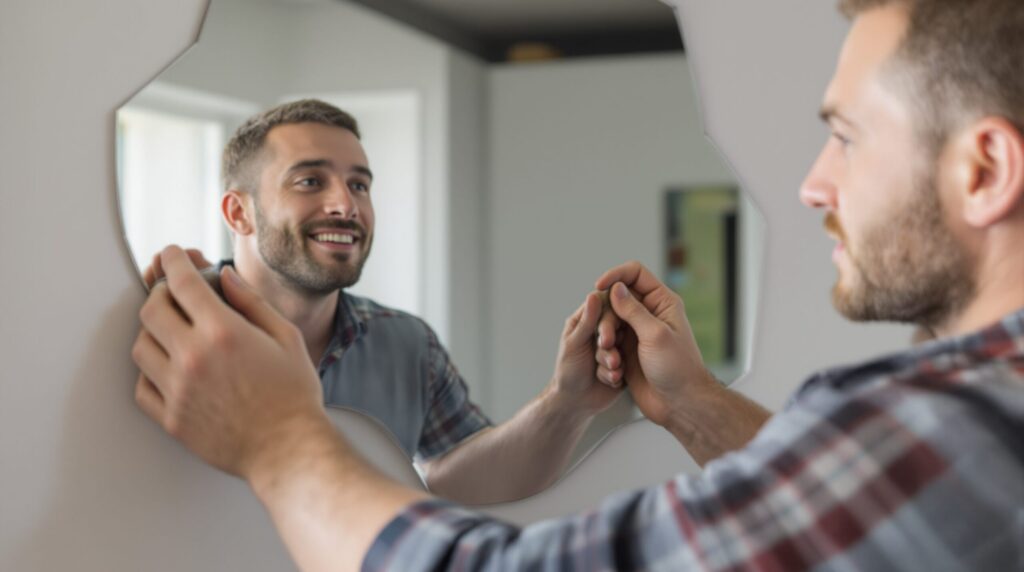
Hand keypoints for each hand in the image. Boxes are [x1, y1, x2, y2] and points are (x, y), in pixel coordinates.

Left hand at [132, 246, 327, 481]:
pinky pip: (142, 385)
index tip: (172, 254)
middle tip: (176, 295)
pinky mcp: (170, 418)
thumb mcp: (285, 336)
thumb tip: (223, 276)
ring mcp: (177, 390)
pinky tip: (173, 369)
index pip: (182, 282)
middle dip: (161, 294)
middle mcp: (192, 357)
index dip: (174, 260)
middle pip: (151, 310)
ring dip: (154, 332)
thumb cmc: (294, 394)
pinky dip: (151, 371)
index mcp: (223, 332)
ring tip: (175, 334)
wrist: (288, 449)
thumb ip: (250, 301)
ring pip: (140, 346)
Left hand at [549, 292, 622, 415]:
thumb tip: (594, 295)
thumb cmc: (568, 371)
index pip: (604, 306)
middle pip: (618, 325)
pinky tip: (607, 380)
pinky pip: (628, 363)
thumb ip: (586, 322)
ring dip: (614, 360)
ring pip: (624, 345)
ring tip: (607, 370)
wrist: (576, 402)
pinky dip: (617, 373)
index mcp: (586, 321)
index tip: (609, 330)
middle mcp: (602, 332)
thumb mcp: (574, 344)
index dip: (610, 316)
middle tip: (607, 350)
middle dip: (611, 344)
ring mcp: (615, 347)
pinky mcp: (624, 363)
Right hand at [594, 261, 717, 428]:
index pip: (635, 274)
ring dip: (604, 337)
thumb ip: (633, 310)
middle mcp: (649, 314)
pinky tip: (613, 368)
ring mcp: (637, 332)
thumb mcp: (655, 335)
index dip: (615, 275)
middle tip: (607, 340)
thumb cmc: (677, 369)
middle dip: (606, 316)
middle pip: (616, 298)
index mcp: (662, 302)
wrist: (680, 404)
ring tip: (612, 359)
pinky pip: (608, 341)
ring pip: (609, 321)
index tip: (598, 287)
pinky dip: (605, 352)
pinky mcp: (627, 349)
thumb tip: (616, 288)